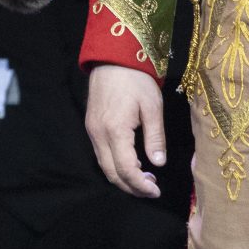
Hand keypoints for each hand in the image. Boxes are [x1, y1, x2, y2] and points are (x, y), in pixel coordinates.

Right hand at [86, 63, 166, 197]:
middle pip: (111, 173)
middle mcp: (98, 134)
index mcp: (115, 130)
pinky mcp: (91, 126)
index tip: (156, 191)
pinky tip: (130, 163)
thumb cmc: (135, 79)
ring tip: (144, 179)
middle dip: (131, 187)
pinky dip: (114, 166)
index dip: (141, 185)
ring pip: (104, 166)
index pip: (125, 169)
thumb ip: (155, 137)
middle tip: (151, 190)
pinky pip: (100, 154)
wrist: (112, 58)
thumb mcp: (152, 106)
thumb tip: (158, 164)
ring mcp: (92, 130)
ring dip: (122, 178)